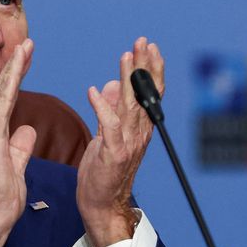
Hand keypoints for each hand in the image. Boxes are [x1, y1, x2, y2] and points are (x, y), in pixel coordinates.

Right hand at [0, 39, 36, 246]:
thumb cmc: (0, 199)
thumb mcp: (16, 166)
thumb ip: (20, 147)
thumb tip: (27, 130)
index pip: (6, 100)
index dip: (16, 77)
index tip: (27, 58)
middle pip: (1, 91)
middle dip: (15, 65)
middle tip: (27, 43)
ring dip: (12, 71)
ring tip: (24, 49)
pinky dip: (7, 91)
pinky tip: (14, 75)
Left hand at [76, 37, 164, 246]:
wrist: (102, 204)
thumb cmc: (104, 171)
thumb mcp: (109, 135)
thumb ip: (113, 110)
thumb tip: (115, 84)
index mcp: (140, 128)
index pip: (151, 93)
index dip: (152, 69)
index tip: (150, 47)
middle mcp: (139, 133)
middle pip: (145, 94)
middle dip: (145, 65)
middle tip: (143, 41)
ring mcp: (128, 143)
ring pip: (131, 105)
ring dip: (129, 78)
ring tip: (126, 55)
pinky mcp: (113, 154)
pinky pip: (108, 127)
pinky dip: (102, 108)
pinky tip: (93, 92)